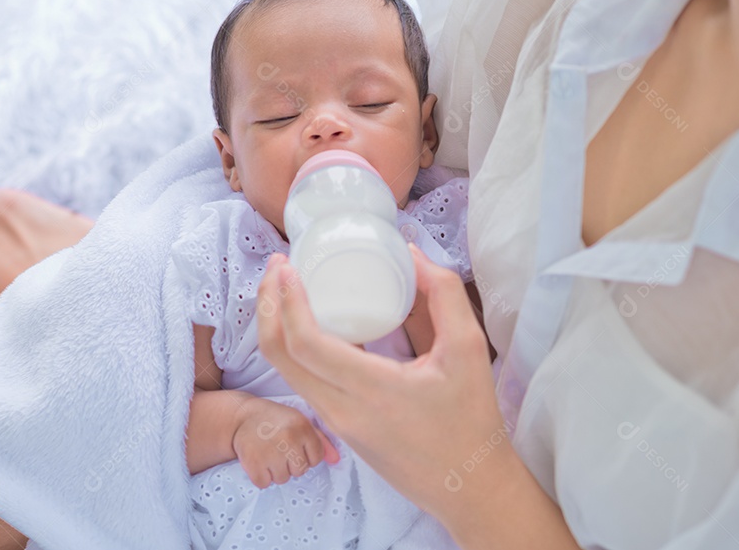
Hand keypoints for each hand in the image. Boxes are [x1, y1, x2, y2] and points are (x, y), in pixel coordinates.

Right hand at [232, 397, 339, 487]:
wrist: (242, 416)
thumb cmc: (276, 420)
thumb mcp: (299, 422)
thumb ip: (320, 440)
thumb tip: (336, 460)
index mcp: (303, 427)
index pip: (316, 458)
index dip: (306, 455)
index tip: (294, 446)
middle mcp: (289, 439)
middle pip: (300, 471)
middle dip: (290, 464)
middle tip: (279, 449)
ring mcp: (271, 452)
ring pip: (282, 479)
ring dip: (275, 471)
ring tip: (267, 453)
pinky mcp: (253, 463)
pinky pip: (264, 483)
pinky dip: (260, 476)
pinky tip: (258, 460)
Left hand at [256, 246, 519, 529]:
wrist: (467, 485)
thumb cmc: (471, 418)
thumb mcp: (469, 348)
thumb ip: (443, 294)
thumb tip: (411, 254)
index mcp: (371, 391)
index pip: (306, 345)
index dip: (288, 303)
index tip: (288, 268)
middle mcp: (342, 410)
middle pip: (279, 356)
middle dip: (268, 305)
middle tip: (278, 265)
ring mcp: (334, 423)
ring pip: (284, 370)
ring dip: (275, 325)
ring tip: (283, 287)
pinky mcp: (336, 428)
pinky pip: (301, 381)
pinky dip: (292, 346)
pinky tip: (306, 320)